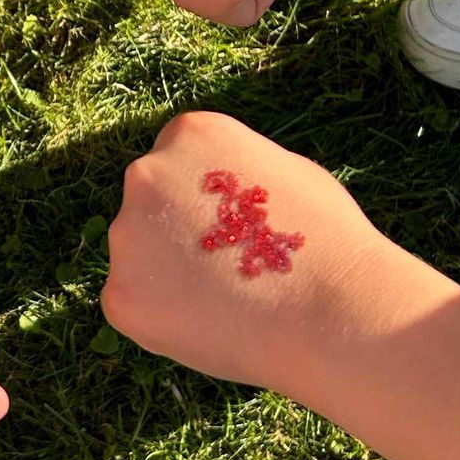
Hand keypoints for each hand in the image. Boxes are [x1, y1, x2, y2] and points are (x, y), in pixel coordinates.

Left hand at [102, 111, 433, 401]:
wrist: (338, 314)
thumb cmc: (327, 242)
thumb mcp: (285, 171)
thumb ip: (232, 171)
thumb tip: (210, 183)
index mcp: (190, 134)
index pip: (176, 163)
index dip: (203, 201)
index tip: (231, 228)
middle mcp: (146, 174)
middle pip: (150, 207)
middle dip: (177, 233)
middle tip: (227, 268)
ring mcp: (127, 235)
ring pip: (139, 257)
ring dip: (168, 275)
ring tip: (226, 300)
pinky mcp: (120, 295)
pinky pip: (133, 305)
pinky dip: (163, 319)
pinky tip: (210, 325)